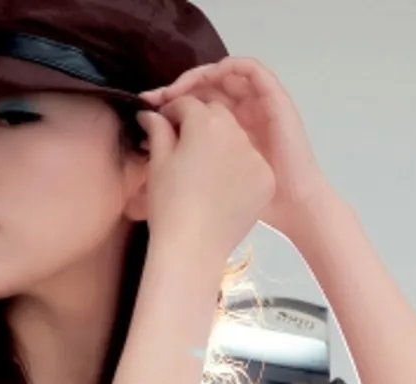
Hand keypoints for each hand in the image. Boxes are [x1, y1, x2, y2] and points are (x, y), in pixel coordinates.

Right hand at [136, 97, 274, 264]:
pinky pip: (251, 163)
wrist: (193, 247)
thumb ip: (158, 130)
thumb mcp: (158, 163)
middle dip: (201, 124)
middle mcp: (235, 133)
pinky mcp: (265, 179)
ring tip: (205, 170)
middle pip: (217, 115)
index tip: (164, 126)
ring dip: (222, 144)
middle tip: (185, 147)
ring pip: (237, 138)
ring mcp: (254, 157)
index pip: (188, 104)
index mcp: (205, 123)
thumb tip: (151, 113)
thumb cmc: (170, 205)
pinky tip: (222, 187)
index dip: (173, 113)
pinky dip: (238, 168)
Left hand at [140, 57, 331, 238]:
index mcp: (224, 134)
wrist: (290, 207)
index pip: (195, 106)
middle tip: (157, 96)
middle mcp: (241, 115)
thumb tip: (150, 129)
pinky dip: (230, 68)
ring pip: (227, 76)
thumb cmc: (246, 202)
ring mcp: (259, 105)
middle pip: (208, 88)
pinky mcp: (275, 99)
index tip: (148, 109)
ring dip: (201, 76)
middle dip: (181, 87)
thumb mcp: (208, 177)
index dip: (171, 103)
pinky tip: (208, 79)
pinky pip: (253, 70)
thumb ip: (180, 152)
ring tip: (178, 88)